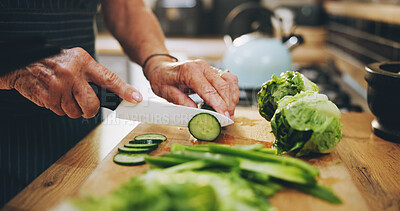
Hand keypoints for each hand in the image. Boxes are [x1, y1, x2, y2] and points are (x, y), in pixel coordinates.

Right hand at [0, 47, 141, 117]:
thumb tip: (112, 94)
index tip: (135, 99)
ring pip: (76, 112)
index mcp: (84, 62)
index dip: (124, 90)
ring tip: (63, 93)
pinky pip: (61, 112)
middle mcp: (73, 73)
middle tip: (83, 105)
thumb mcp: (76, 60)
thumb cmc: (54, 62)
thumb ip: (92, 75)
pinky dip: (58, 107)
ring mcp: (60, 86)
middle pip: (92, 105)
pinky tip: (54, 95)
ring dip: (71, 108)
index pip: (109, 78)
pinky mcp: (48, 97)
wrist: (23, 63)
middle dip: (89, 110)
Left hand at [144, 58, 238, 118]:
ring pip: (229, 81)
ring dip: (232, 98)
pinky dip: (231, 91)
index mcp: (189, 71)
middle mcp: (202, 66)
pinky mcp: (213, 70)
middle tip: (228, 119)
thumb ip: (181, 101)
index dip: (218, 104)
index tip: (224, 116)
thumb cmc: (162, 79)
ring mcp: (209, 67)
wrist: (161, 67)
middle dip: (228, 104)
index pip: (209, 89)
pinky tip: (229, 103)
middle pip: (223, 85)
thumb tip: (196, 112)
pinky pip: (228, 79)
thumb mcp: (165, 92)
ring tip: (229, 113)